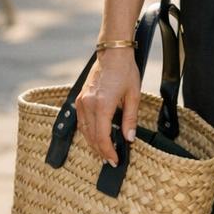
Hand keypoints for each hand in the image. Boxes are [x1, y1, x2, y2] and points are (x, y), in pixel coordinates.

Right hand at [76, 51, 141, 167]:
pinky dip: (87, 132)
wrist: (113, 53)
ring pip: (84, 131)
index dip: (108, 152)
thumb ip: (130, 119)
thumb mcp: (133, 96)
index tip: (115, 160)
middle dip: (101, 151)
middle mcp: (88, 104)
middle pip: (91, 137)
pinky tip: (95, 137)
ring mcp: (81, 101)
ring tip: (103, 153)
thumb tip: (129, 138)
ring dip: (93, 144)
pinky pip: (81, 121)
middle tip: (110, 161)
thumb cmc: (125, 71)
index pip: (102, 137)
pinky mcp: (79, 98)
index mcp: (102, 105)